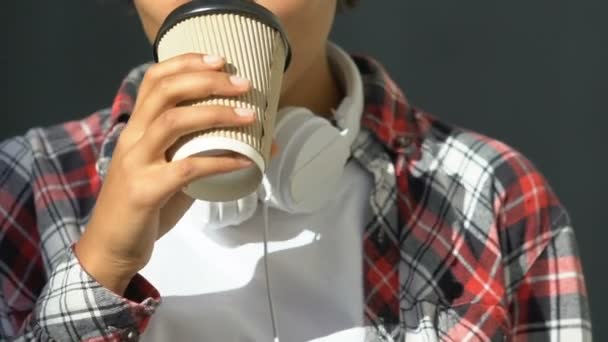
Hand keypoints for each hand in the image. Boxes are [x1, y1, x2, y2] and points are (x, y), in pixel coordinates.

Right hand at [75, 53, 269, 294]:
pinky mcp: (144, 191)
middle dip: (207, 81)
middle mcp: (133, 138)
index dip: (185, 63)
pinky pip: (187, 169)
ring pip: (173, 123)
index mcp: (137, 128)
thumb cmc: (146, 207)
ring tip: (249, 115)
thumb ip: (206, 156)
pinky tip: (245, 162)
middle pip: (165, 92)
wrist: (111, 247)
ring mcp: (136, 163)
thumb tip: (259, 147)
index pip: (154, 80)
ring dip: (215, 113)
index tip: (219, 59)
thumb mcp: (174, 174)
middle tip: (243, 83)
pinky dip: (220, 162)